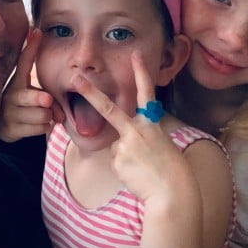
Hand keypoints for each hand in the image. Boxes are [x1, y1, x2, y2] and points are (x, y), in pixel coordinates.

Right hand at [0, 28, 64, 141]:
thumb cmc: (22, 104)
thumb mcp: (29, 91)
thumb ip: (47, 95)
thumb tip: (53, 105)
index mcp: (17, 81)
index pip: (23, 61)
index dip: (31, 47)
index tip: (37, 31)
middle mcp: (12, 95)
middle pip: (31, 96)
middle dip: (41, 99)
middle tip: (46, 100)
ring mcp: (10, 113)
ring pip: (42, 115)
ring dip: (48, 116)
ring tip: (42, 115)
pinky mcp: (12, 130)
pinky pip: (40, 128)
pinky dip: (44, 127)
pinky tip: (37, 125)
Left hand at [71, 51, 202, 247]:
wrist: (173, 194)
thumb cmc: (170, 168)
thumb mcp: (160, 143)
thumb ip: (140, 135)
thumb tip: (121, 141)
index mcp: (152, 124)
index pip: (147, 92)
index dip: (141, 72)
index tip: (136, 54)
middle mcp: (137, 130)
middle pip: (108, 109)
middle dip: (89, 92)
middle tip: (74, 78)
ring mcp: (125, 145)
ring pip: (116, 146)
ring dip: (126, 156)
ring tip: (143, 167)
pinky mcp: (117, 160)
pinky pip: (116, 160)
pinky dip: (124, 167)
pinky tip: (137, 173)